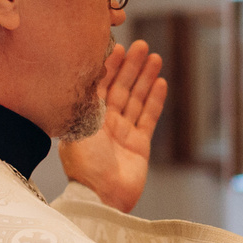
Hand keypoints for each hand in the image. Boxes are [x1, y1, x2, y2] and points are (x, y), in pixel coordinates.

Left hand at [57, 40, 165, 213]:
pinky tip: (161, 83)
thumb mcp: (81, 125)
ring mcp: (122, 134)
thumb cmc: (85, 164)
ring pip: (136, 99)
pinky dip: (155, 100)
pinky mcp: (139, 145)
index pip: (98, 84)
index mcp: (83, 117)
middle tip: (143, 46)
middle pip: (120, 88)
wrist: (101, 196)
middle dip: (131, 67)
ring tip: (155, 58)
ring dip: (145, 78)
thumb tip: (94, 71)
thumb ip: (89, 99)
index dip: (109, 65)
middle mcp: (103, 123)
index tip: (119, 46)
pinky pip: (149, 117)